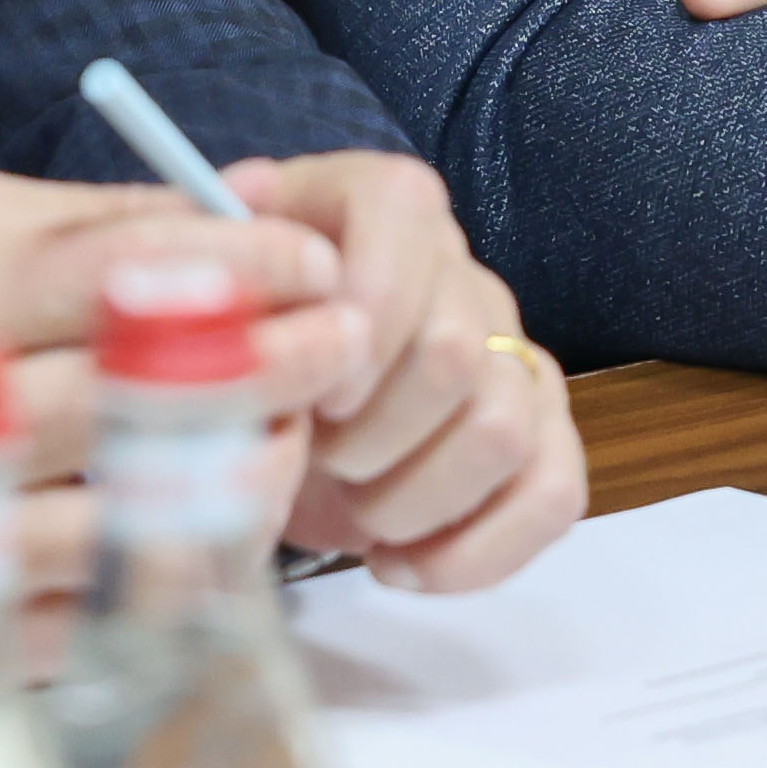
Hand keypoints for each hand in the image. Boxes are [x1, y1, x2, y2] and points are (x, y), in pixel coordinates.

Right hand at [0, 167, 354, 674]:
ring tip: (298, 439)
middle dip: (262, 370)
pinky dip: (174, 574)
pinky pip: (96, 619)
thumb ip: (81, 229)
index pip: (104, 281)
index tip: (314, 258)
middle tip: (347, 343)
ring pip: (128, 528)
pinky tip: (224, 528)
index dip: (228, 269)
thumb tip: (227, 217)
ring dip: (236, 483)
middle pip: (129, 406)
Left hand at [225, 150, 588, 592]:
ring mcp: (514, 355)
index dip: (358, 316)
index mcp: (385, 204)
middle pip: (454, 351)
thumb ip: (215, 256)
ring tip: (353, 504)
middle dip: (367, 434)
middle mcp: (463, 271)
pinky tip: (397, 563)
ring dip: (409, 499)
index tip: (306, 389)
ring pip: (502, 432)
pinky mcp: (543, 438)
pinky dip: (474, 552)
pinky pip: (554, 496)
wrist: (278, 412)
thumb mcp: (212, 286)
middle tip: (315, 455)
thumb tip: (244, 229)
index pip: (405, 218)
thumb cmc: (247, 342)